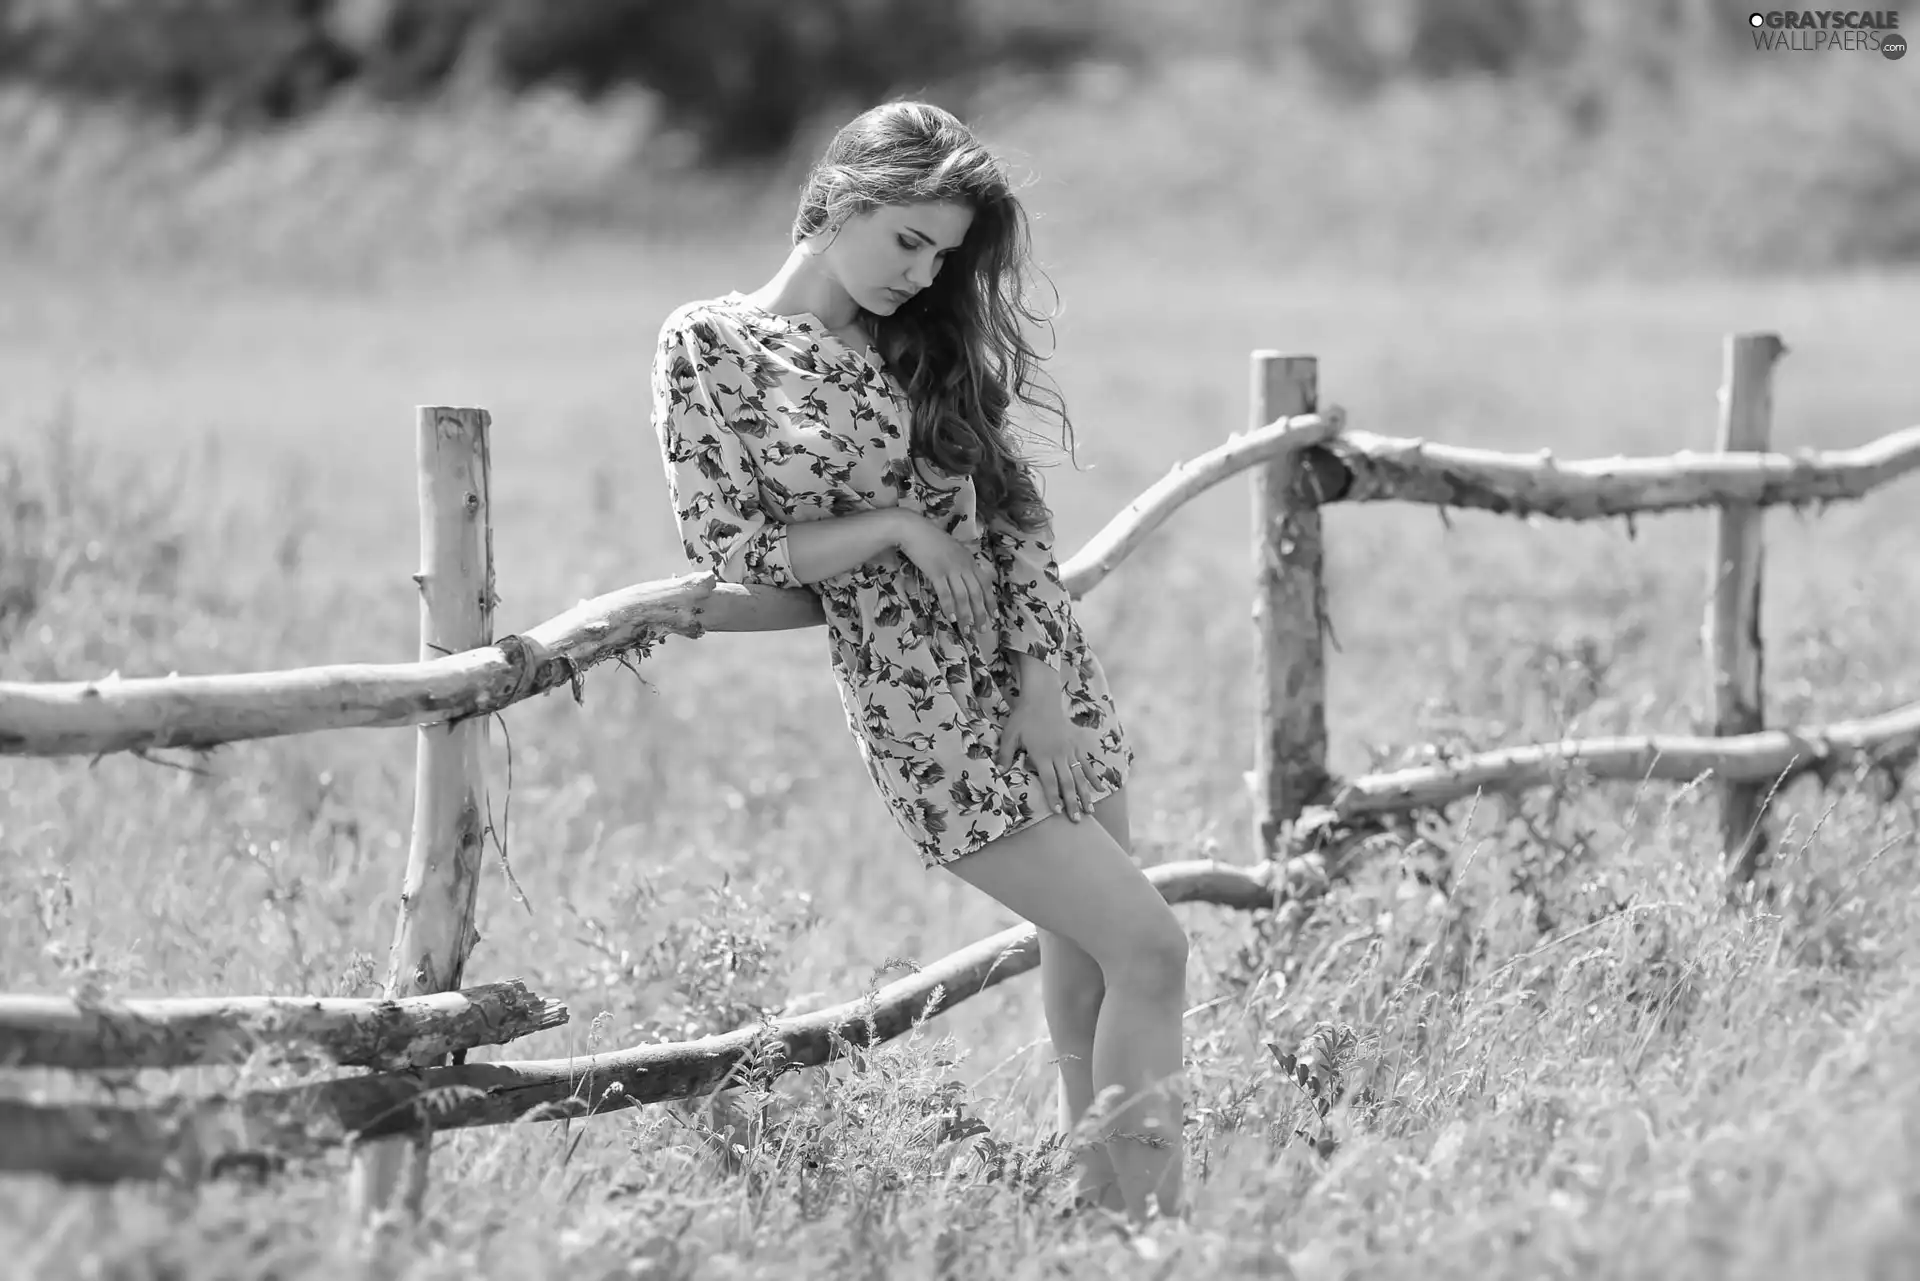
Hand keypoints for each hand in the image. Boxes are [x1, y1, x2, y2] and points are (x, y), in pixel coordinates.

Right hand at [893, 510, 995, 636]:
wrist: (914, 530)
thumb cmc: (932, 540)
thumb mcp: (953, 551)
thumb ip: (961, 564)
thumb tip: (966, 581)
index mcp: (969, 560)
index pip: (985, 583)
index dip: (991, 600)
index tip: (994, 616)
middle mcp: (964, 565)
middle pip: (976, 593)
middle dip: (980, 613)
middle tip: (982, 629)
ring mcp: (950, 569)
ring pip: (963, 596)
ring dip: (966, 614)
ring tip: (967, 629)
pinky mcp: (936, 572)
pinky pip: (945, 593)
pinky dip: (949, 607)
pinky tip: (952, 618)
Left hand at [995, 694, 1101, 821]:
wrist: (1042, 698)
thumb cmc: (1023, 717)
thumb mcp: (1010, 735)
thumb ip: (1006, 754)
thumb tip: (999, 772)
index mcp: (1042, 754)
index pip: (1049, 780)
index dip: (1053, 797)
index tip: (1057, 812)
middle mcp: (1059, 754)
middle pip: (1067, 782)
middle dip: (1072, 802)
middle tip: (1076, 820)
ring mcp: (1070, 749)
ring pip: (1079, 775)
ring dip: (1085, 794)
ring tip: (1090, 810)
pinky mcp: (1077, 744)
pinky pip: (1087, 762)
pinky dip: (1094, 776)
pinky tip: (1101, 788)